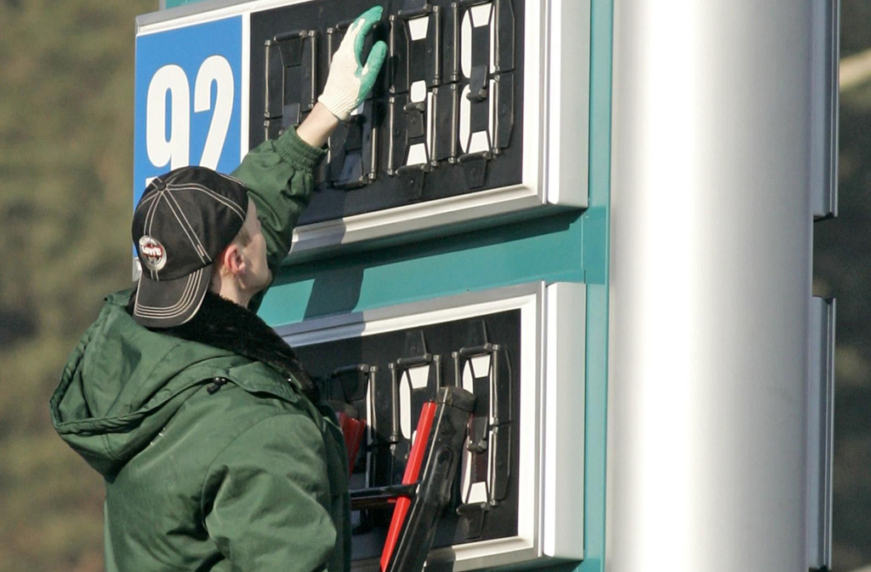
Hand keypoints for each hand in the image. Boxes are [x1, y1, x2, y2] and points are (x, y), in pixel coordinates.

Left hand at [318, 6, 387, 120]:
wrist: (334, 104)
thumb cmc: (350, 93)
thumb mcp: (367, 78)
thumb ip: (375, 59)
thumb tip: (381, 45)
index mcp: (350, 53)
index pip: (360, 29)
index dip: (370, 18)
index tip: (378, 12)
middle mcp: (343, 51)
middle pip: (353, 29)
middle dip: (365, 18)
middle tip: (375, 13)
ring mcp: (339, 56)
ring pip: (349, 34)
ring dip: (360, 25)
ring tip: (370, 21)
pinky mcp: (338, 61)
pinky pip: (347, 41)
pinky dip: (356, 34)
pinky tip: (360, 36)